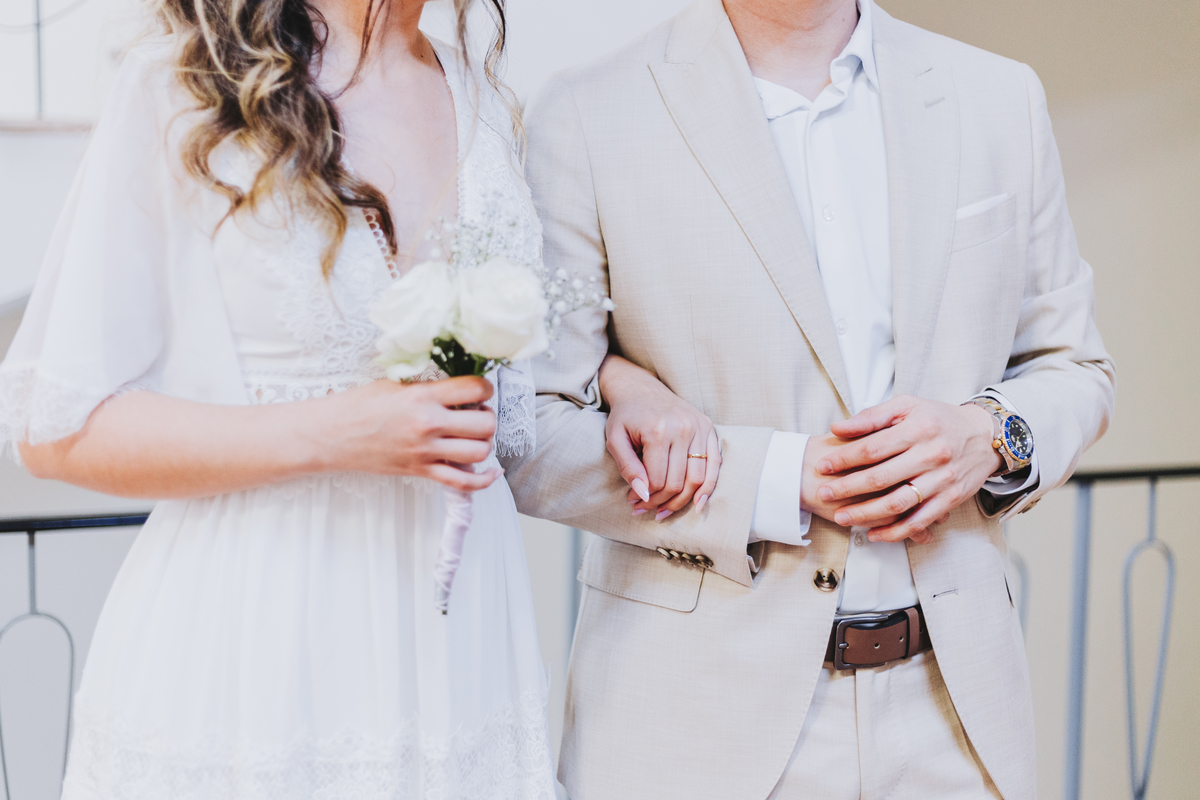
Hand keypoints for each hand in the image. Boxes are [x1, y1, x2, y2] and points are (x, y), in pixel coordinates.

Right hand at [321, 376, 502, 492]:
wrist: (331, 435)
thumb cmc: (359, 405)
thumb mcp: (395, 384)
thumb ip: (429, 387)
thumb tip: (458, 389)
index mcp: (423, 396)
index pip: (476, 388)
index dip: (485, 388)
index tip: (479, 391)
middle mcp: (428, 424)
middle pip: (484, 424)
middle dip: (488, 417)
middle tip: (477, 414)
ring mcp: (425, 451)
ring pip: (479, 452)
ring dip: (484, 444)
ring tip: (472, 436)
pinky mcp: (420, 471)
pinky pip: (463, 482)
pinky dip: (483, 480)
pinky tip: (491, 471)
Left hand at [599, 355, 720, 519]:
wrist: (641, 388)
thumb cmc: (626, 416)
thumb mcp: (615, 440)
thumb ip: (627, 468)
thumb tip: (643, 494)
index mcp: (659, 431)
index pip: (658, 480)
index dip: (646, 497)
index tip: (634, 502)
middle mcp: (683, 429)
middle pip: (678, 482)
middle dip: (662, 502)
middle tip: (647, 509)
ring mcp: (699, 427)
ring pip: (698, 479)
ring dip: (682, 501)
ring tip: (666, 511)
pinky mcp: (708, 428)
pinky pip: (714, 464)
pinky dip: (708, 487)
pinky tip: (697, 504)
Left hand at [814, 395, 1002, 542]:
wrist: (984, 435)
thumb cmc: (938, 418)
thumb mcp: (907, 406)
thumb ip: (872, 416)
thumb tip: (837, 427)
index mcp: (918, 428)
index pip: (873, 447)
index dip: (844, 459)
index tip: (822, 466)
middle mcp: (931, 454)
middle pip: (881, 477)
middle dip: (847, 488)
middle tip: (824, 493)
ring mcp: (942, 479)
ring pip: (898, 503)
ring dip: (866, 514)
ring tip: (842, 517)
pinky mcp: (951, 499)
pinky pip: (920, 520)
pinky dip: (895, 531)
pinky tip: (873, 533)